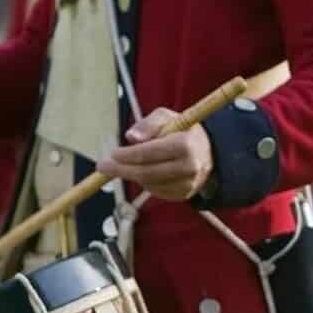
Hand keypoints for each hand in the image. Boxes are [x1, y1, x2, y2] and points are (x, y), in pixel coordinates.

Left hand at [97, 108, 214, 201]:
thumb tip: (130, 137)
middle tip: (103, 167)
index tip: (112, 153)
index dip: (127, 154)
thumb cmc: (183, 131)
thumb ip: (148, 123)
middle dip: (122, 169)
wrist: (209, 152)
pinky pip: (156, 191)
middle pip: (147, 172)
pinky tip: (145, 172)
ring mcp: (188, 184)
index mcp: (186, 145)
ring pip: (149, 184)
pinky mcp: (185, 194)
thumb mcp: (167, 118)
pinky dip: (146, 182)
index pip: (150, 153)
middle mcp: (190, 167)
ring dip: (133, 175)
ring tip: (128, 165)